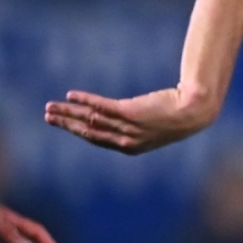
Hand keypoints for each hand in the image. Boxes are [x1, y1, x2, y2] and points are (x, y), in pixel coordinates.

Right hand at [44, 87, 215, 154]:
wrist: (195, 111)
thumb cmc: (178, 116)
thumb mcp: (153, 125)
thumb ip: (135, 125)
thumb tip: (124, 117)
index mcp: (130, 146)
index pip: (96, 139)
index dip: (77, 131)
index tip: (62, 123)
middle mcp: (125, 140)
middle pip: (88, 132)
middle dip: (66, 124)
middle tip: (47, 116)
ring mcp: (127, 127)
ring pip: (90, 120)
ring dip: (68, 113)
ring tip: (51, 108)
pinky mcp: (130, 111)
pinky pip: (101, 106)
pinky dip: (84, 101)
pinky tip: (71, 95)